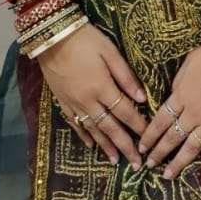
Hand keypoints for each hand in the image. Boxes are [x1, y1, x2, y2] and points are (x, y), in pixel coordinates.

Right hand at [37, 22, 147, 166]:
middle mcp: (88, 101)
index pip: (125, 112)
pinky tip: (91, 145)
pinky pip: (75, 123)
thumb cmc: (85, 39)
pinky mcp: (62, 101)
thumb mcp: (110, 52)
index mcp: (102, 88)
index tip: (149, 139)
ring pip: (93, 130)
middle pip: (110, 128)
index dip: (138, 127)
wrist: (51, 35)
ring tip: (115, 160)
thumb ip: (126, 76)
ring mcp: (73, 103)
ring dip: (105, 146)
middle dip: (124, 145)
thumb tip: (143, 98)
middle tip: (136, 164)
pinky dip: (84, 135)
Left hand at [138, 34, 200, 185]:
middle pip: (172, 137)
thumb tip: (173, 95)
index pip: (160, 120)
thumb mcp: (191, 61)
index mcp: (182, 95)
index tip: (141, 146)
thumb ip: (179, 80)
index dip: (149, 135)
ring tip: (167, 176)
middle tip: (148, 164)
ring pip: (191, 148)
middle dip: (158, 152)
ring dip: (178, 163)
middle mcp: (194, 113)